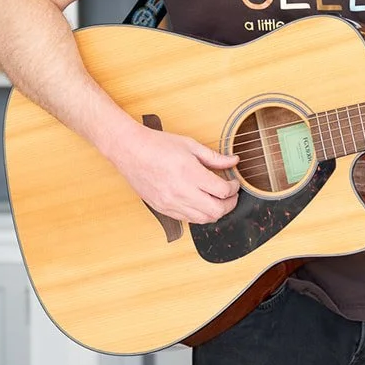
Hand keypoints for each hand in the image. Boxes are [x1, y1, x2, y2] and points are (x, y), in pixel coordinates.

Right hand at [113, 123, 239, 222]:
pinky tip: (201, 204)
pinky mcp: (163, 209)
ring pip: (203, 219)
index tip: (234, 183)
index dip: (233, 188)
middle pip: (216, 210)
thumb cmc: (157, 145)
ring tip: (218, 201)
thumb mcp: (190, 145)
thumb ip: (214, 157)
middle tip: (231, 195)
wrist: (130, 151)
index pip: (222, 191)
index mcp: (190, 173)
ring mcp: (171, 203)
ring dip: (216, 212)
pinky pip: (188, 220)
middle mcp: (181, 191)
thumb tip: (234, 161)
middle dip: (230, 204)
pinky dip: (199, 215)